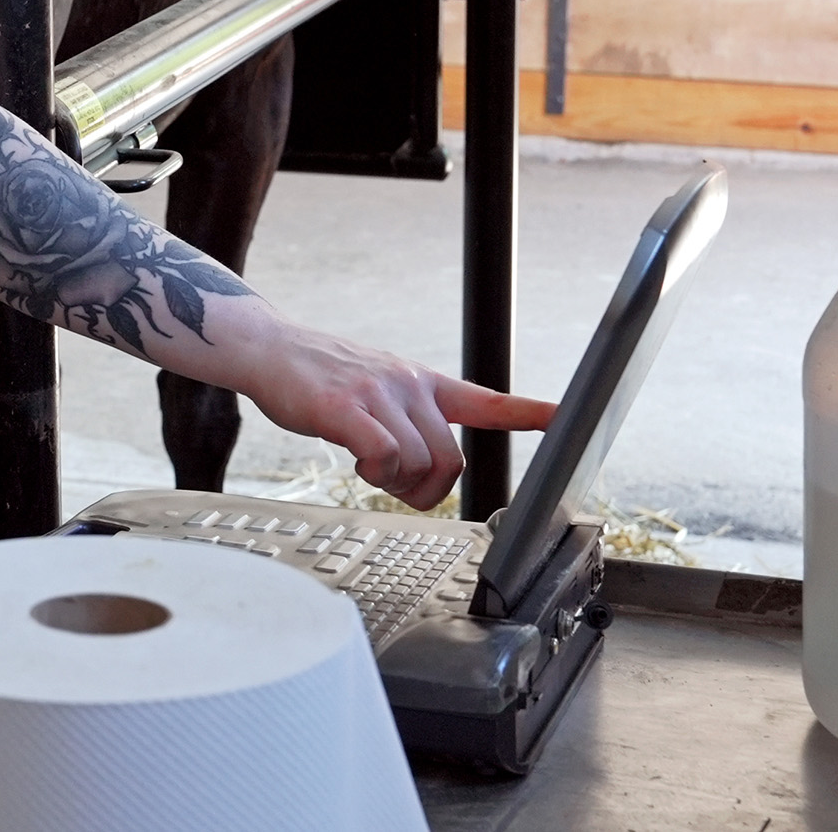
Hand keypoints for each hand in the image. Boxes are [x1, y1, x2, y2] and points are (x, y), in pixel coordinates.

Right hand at [232, 319, 553, 509]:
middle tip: (394, 483)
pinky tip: (356, 459)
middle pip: (450, 460)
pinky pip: (382, 455)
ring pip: (417, 464)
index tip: (567, 418)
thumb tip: (427, 465)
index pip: (489, 400)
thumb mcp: (380, 386)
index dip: (531, 413)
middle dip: (426, 489)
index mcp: (423, 382)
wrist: (270, 349)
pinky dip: (374, 471)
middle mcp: (409, 385)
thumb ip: (411, 420)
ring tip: (366, 465)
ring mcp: (378, 394)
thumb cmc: (322, 377)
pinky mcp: (345, 408)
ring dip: (393, 483)